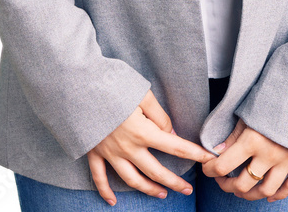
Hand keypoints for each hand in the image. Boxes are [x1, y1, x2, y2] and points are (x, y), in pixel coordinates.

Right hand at [87, 89, 214, 205]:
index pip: (175, 147)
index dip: (193, 154)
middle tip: (188, 189)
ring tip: (161, 194)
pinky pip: (99, 177)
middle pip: (156, 171)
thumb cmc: (113, 86)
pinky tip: (112, 202)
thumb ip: (159, 115)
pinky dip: (105, 191)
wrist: (79, 88)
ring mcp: (110, 153)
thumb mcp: (142, 94)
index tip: (208, 159)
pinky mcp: (93, 152)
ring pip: (132, 180)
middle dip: (174, 182)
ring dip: (148, 189)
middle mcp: (128, 148)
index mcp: (143, 132)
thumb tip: (170, 133)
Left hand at [202, 117, 287, 201]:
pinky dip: (278, 195)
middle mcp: (269, 155)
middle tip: (222, 180)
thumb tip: (216, 154)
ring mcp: (286, 161)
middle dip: (227, 186)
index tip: (207, 168)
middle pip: (243, 185)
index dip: (210, 170)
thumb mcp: (247, 114)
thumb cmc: (271, 100)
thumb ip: (233, 136)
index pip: (223, 166)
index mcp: (252, 140)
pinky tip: (268, 195)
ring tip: (241, 190)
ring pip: (265, 191)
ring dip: (250, 195)